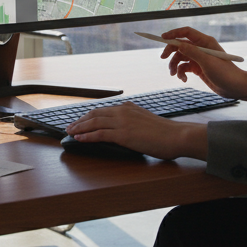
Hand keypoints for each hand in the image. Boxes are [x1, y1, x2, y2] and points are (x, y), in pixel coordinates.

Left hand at [64, 103, 207, 160]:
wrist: (177, 136)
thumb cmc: (166, 133)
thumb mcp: (146, 122)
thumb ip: (133, 122)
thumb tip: (123, 130)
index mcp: (129, 107)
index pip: (103, 110)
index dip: (89, 115)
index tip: (81, 120)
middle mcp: (124, 111)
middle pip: (95, 114)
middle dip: (80, 121)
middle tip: (70, 127)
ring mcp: (123, 122)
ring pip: (94, 123)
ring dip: (80, 128)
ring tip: (70, 132)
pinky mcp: (124, 135)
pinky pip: (100, 134)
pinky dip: (87, 136)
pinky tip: (79, 139)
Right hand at [158, 27, 246, 102]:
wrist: (234, 87)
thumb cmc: (225, 72)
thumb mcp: (207, 62)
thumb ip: (192, 52)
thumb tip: (178, 44)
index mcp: (205, 42)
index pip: (187, 32)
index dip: (174, 33)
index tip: (163, 37)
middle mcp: (201, 48)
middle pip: (181, 45)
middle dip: (171, 51)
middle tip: (163, 58)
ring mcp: (199, 58)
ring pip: (181, 58)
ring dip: (175, 66)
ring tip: (174, 75)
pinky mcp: (198, 68)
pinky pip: (184, 68)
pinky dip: (181, 73)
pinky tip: (183, 80)